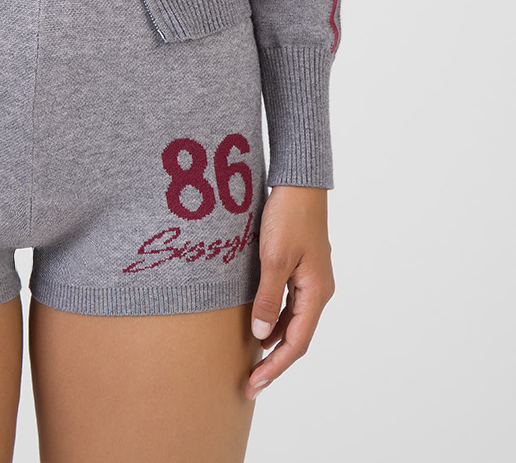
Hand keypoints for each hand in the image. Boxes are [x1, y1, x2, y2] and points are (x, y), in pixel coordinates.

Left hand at [244, 184, 334, 400]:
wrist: (299, 182)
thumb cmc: (289, 216)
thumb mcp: (274, 258)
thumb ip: (268, 298)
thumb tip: (261, 335)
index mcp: (316, 293)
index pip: (296, 343)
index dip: (275, 367)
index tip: (254, 385)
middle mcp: (318, 291)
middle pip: (297, 337)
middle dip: (274, 360)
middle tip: (250, 381)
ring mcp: (311, 279)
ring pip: (293, 321)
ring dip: (274, 341)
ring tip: (251, 360)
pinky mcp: (302, 268)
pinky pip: (289, 303)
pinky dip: (275, 318)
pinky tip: (259, 324)